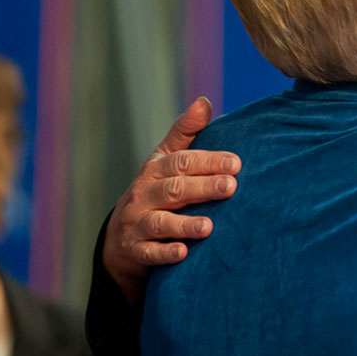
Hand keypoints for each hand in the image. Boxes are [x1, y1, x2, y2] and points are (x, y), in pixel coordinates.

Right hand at [102, 97, 240, 303]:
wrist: (120, 239)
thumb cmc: (154, 191)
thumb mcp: (164, 160)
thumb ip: (185, 133)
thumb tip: (204, 102)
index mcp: (155, 169)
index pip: (182, 162)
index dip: (208, 161)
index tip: (236, 163)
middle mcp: (143, 194)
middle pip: (174, 189)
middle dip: (203, 187)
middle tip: (231, 187)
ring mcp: (137, 223)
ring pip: (160, 223)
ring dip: (185, 224)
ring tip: (210, 226)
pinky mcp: (135, 251)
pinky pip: (149, 253)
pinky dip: (165, 253)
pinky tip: (184, 253)